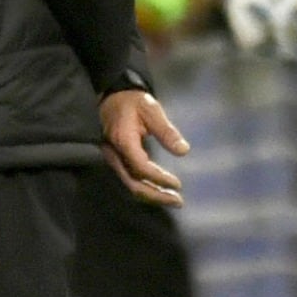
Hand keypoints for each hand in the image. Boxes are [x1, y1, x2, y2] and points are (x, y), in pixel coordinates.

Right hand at [99, 90, 188, 207]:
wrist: (112, 95)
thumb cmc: (133, 101)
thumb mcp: (152, 110)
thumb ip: (166, 132)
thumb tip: (183, 151)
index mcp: (123, 141)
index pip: (140, 168)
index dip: (159, 178)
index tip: (178, 184)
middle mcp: (114, 153)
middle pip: (132, 183)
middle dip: (156, 195)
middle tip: (178, 201)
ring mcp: (112, 158)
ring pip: (129, 184)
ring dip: (151, 195)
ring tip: (172, 199)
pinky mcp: (115, 160)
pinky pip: (129, 179)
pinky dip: (145, 187)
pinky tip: (159, 189)